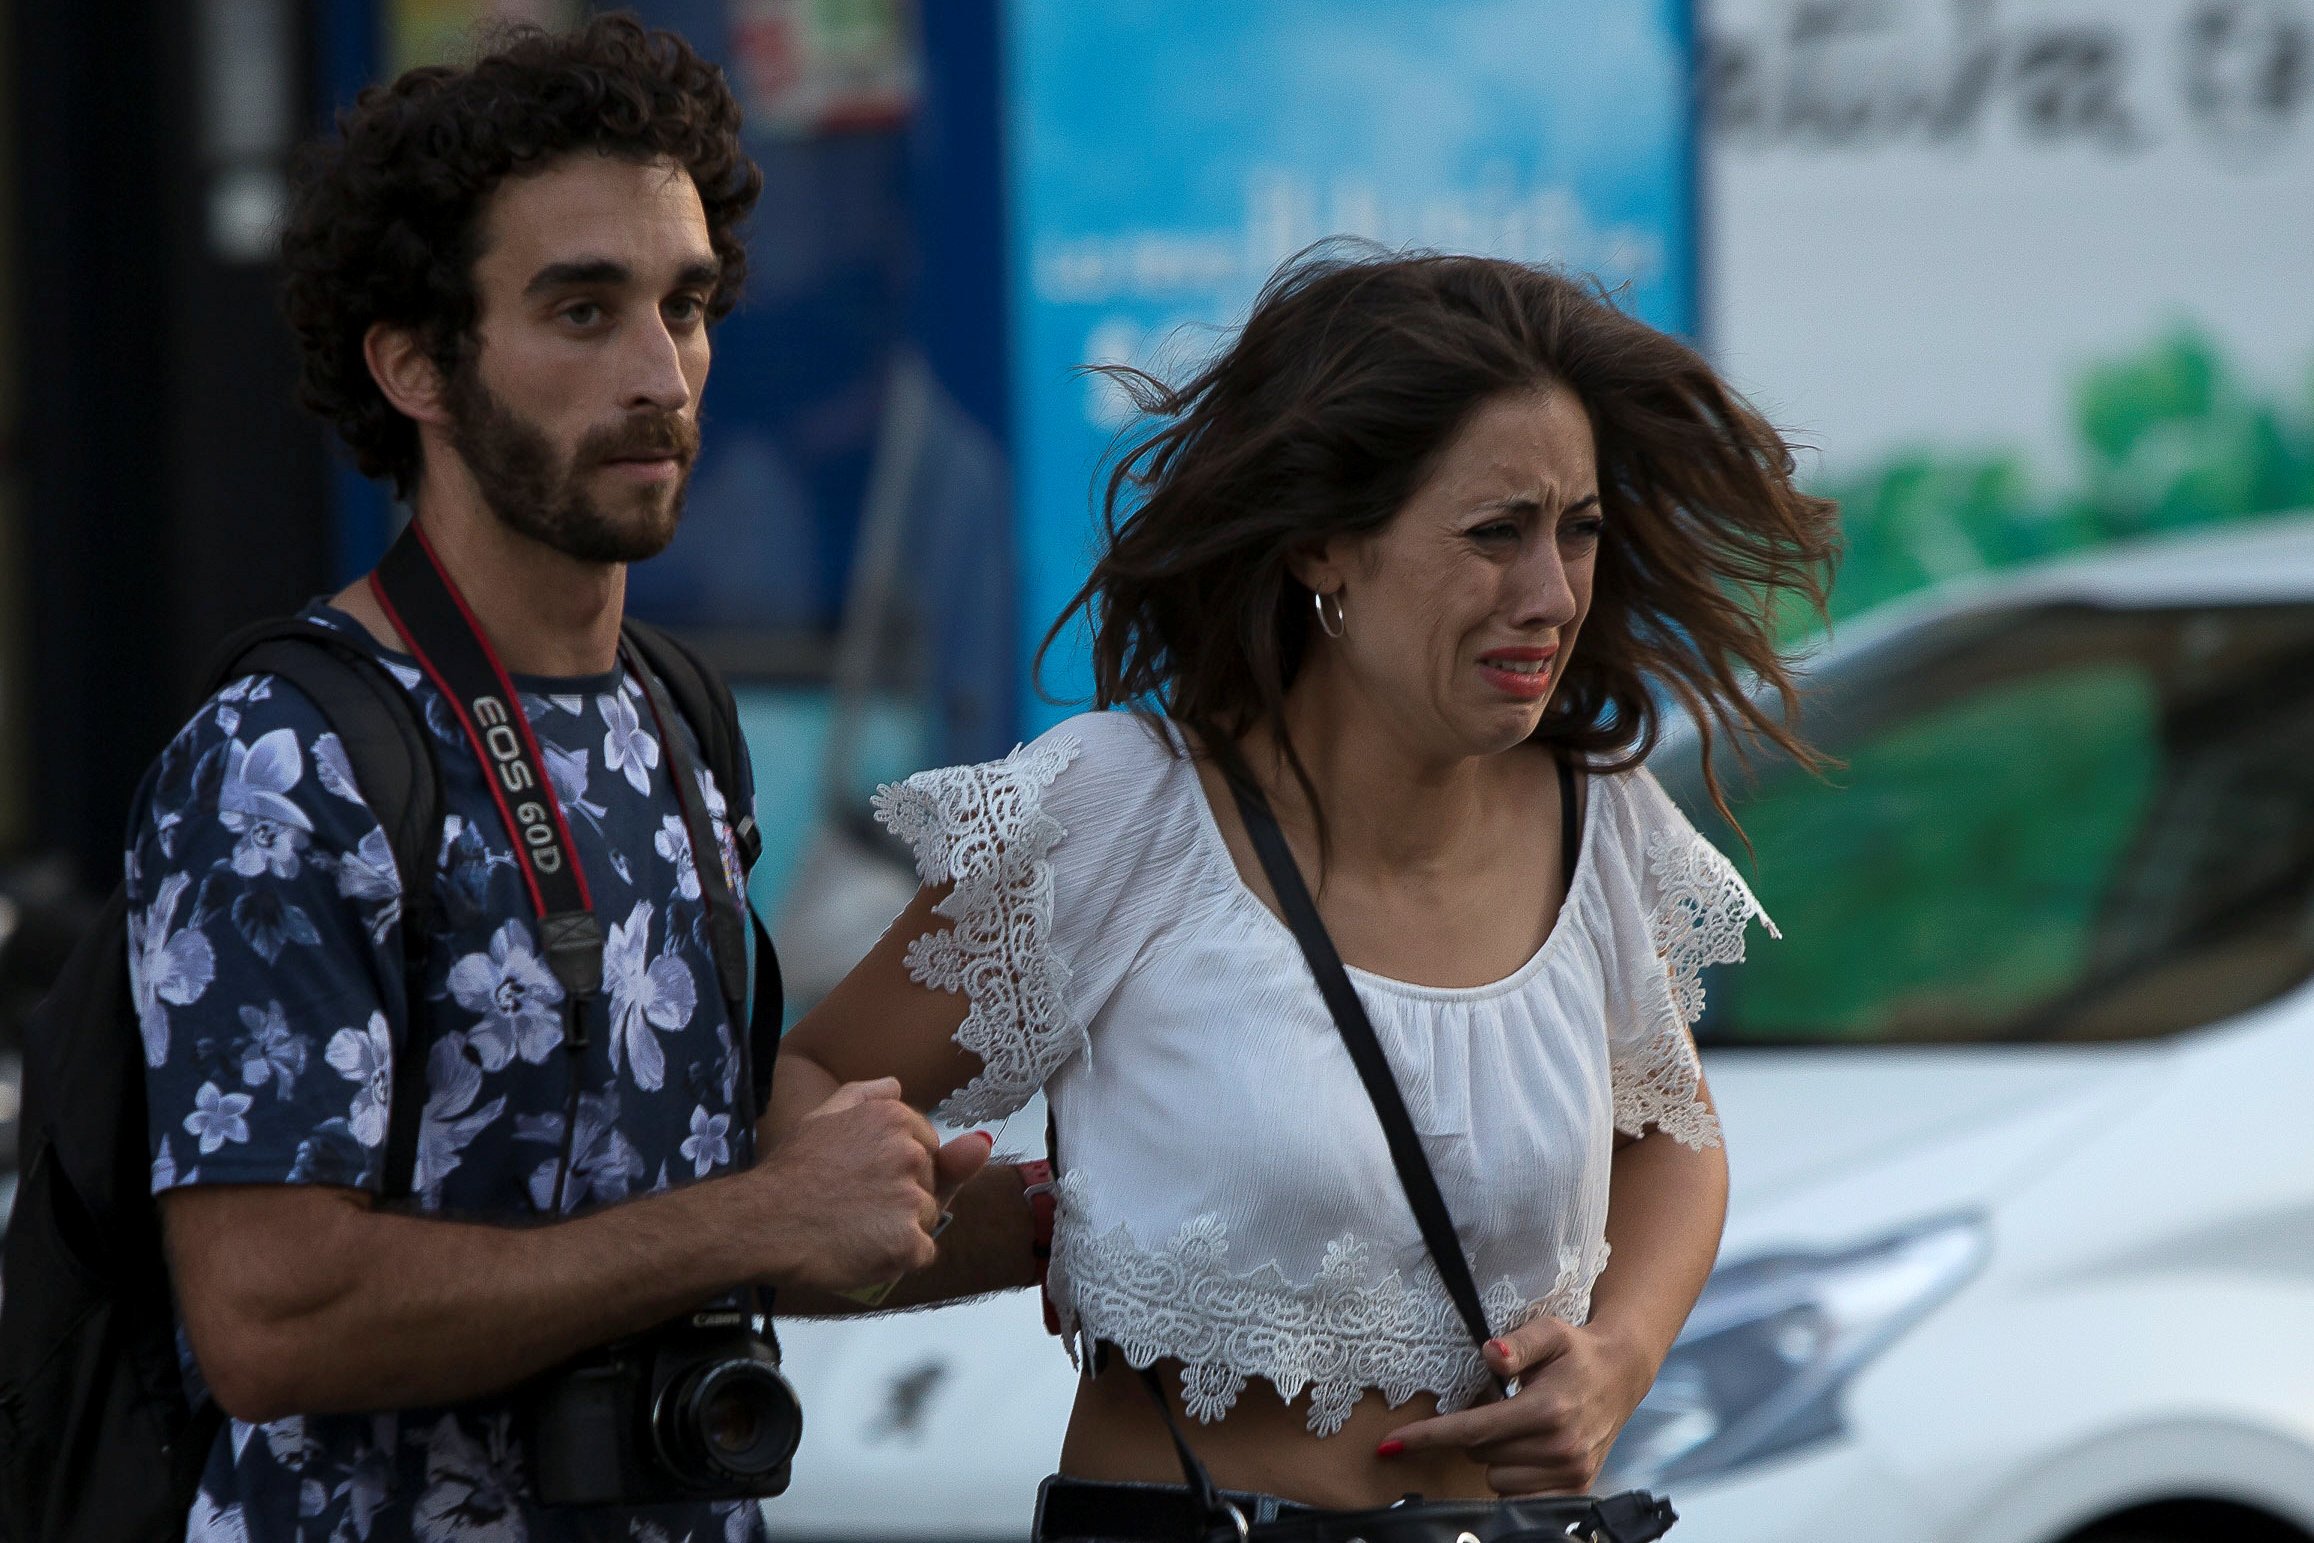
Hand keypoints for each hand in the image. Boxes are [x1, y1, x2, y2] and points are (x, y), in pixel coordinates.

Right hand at [746, 1078, 949, 1293]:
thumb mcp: (823, 1115)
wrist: (765, 1221)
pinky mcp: (908, 1243)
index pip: (928, 1146)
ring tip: (860, 1229)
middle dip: (905, 1194)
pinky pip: (922, 1252)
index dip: (900, 1167)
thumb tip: (899, 1087)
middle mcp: (911, 1154)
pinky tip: (867, 1251)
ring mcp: (912, 1200)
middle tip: (859, 1203)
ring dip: (903, 1227)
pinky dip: (901, 1257)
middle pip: (931, 1182)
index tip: (868, 1177)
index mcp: (895, 1119)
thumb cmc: (792, 1169)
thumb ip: (867, 1095)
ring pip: (928, 1218)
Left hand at [1376, 1318, 1653, 1495]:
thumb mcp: (1549, 1332)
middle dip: (1477, 1434)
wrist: (1620, 1375)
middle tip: (1502, 1406)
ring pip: (1497, 1479)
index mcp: (1547, 1409)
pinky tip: (1528, 1454)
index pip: (1474, 1429)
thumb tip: (1490, 1354)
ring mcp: (1571, 1473)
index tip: (1392, 1444)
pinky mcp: (1577, 1489)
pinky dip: (1514, 1479)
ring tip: (1522, 1427)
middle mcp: (1561, 1447)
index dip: (1430, 1436)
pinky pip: (1521, 1499)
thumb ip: (1517, 1343)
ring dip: (1497, 1456)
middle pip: (1480, 1455)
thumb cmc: (1575, 1351)